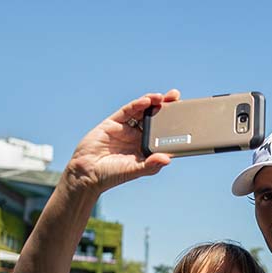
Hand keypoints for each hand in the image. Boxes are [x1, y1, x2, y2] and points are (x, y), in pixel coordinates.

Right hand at [65, 89, 180, 192]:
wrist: (86, 173)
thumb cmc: (111, 175)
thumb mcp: (134, 170)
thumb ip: (150, 165)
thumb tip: (167, 159)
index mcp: (145, 148)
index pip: (163, 133)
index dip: (173, 124)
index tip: (185, 116)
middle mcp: (137, 136)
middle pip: (155, 119)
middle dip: (166, 108)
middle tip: (177, 98)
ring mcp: (126, 128)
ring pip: (142, 111)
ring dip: (153, 103)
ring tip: (164, 97)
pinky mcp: (113, 122)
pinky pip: (128, 111)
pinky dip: (137, 105)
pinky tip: (147, 101)